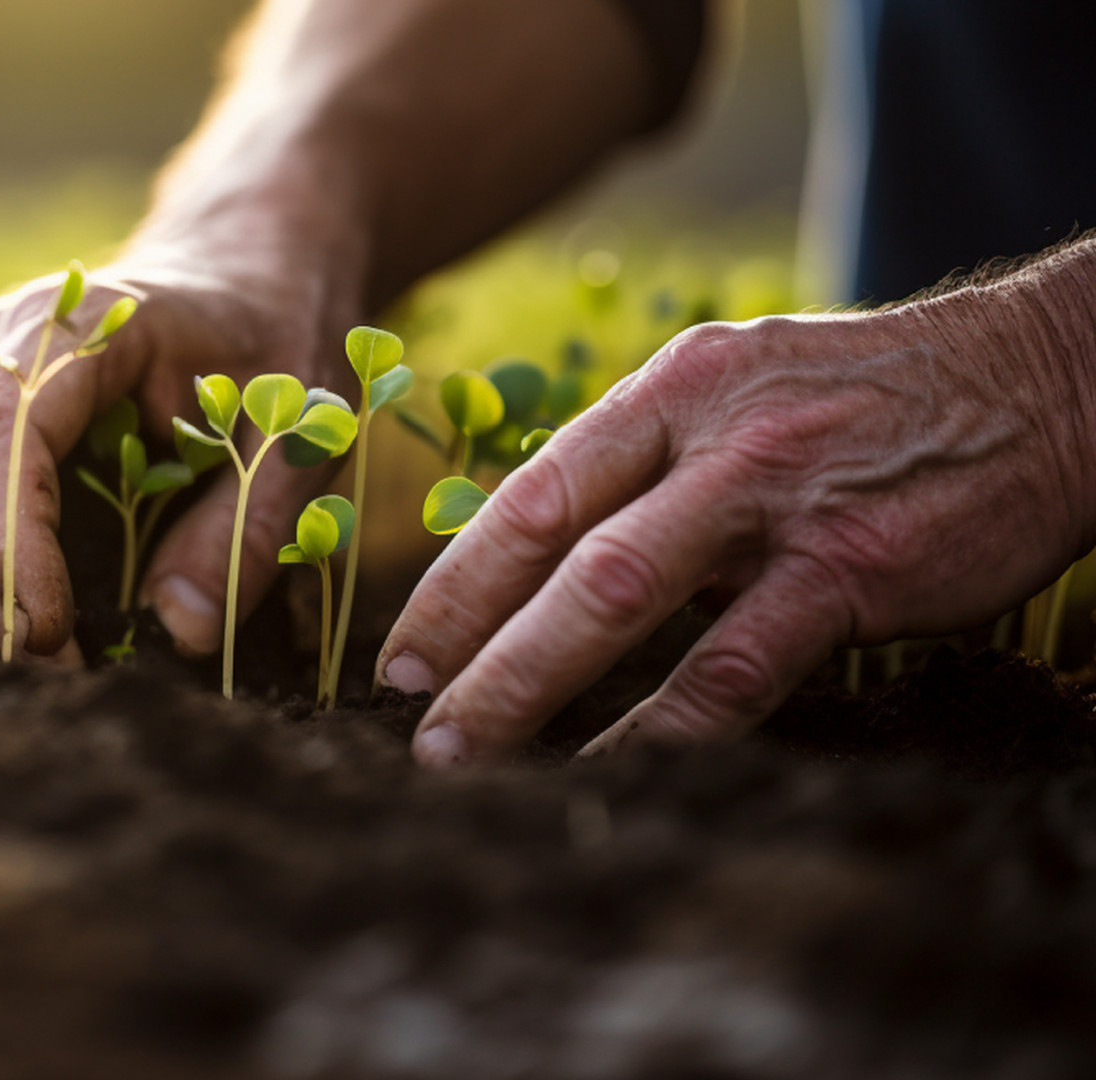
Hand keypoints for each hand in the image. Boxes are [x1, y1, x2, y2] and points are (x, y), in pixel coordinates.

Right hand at [0, 259, 357, 657]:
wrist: (241, 268)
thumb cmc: (275, 336)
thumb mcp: (300, 429)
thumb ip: (246, 525)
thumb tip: (181, 631)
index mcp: (78, 326)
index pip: (3, 442)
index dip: (11, 548)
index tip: (50, 637)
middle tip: (60, 683)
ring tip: (56, 670)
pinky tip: (37, 632)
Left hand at [379, 297, 1095, 765]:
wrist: (1042, 382)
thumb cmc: (867, 405)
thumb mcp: (742, 394)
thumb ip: (649, 468)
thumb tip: (549, 562)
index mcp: (670, 390)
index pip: (533, 489)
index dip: (455, 578)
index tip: (400, 652)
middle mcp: (708, 434)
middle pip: (554, 544)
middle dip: (467, 639)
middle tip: (410, 719)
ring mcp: (776, 499)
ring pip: (618, 597)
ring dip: (528, 683)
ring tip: (467, 755)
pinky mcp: (847, 568)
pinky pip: (731, 663)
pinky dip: (659, 725)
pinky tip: (611, 771)